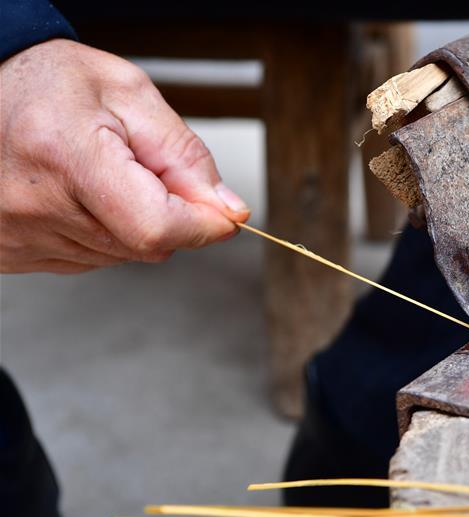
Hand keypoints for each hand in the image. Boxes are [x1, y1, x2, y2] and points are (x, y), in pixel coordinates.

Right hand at [0, 40, 248, 273]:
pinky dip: (99, 232)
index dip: (202, 226)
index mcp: (64, 155)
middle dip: (165, 214)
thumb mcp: (130, 94)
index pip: (157, 226)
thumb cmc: (49, 84)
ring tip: (97, 175)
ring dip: (129, 222)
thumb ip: (185, 155)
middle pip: (144, 245)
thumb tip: (227, 208)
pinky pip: (86, 260)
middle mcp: (33, 204)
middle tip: (140, 169)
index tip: (223, 214)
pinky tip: (77, 196)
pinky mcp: (11, 253)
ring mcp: (16, 235)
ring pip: (120, 256)